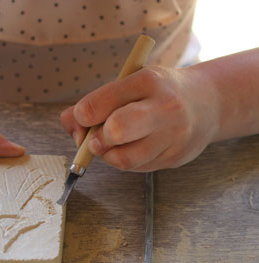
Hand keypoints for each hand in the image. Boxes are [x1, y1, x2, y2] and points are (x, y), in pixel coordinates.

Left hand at [60, 66, 219, 171]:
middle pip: (117, 130)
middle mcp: (163, 107)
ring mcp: (173, 134)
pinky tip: (132, 148)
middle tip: (96, 138)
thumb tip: (68, 123)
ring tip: (113, 144)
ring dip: (108, 155)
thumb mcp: (128, 85)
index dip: (82, 115)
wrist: (206, 103)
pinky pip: (137, 168)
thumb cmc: (153, 94)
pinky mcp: (176, 156)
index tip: (83, 117)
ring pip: (124, 158)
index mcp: (147, 81)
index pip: (100, 102)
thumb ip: (94, 102)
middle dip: (97, 139)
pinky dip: (125, 161)